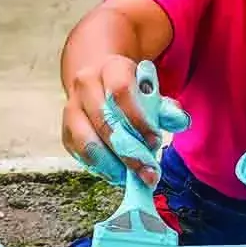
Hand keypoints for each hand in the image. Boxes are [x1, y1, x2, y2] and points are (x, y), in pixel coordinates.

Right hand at [61, 56, 189, 187]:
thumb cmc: (132, 91)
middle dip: (129, 152)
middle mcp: (86, 85)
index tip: (155, 142)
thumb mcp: (151, 91)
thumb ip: (166, 107)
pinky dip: (99, 168)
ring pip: (87, 141)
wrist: (100, 82)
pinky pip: (79, 153)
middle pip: (104, 122)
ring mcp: (72, 108)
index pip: (121, 92)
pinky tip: (118, 174)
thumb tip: (180, 121)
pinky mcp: (65, 130)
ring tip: (132, 178)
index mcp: (111, 68)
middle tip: (148, 172)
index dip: (138, 120)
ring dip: (112, 165)